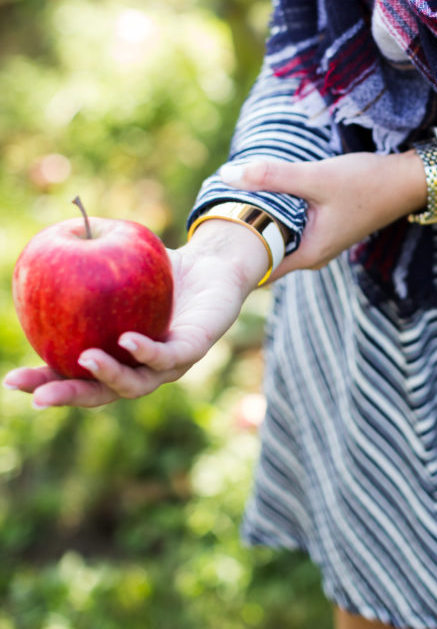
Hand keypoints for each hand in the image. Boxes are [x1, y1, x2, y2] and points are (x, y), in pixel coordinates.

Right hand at [3, 221, 269, 408]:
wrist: (214, 262)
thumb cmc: (161, 267)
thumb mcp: (118, 259)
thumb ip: (87, 255)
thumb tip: (48, 241)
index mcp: (116, 355)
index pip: (76, 376)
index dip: (44, 380)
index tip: (12, 380)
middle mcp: (140, 367)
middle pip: (101, 392)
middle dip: (70, 395)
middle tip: (39, 396)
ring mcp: (169, 363)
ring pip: (136, 383)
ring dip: (108, 376)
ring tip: (86, 360)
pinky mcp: (195, 347)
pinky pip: (169, 356)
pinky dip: (145, 351)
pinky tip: (126, 341)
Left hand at [219, 150, 429, 277]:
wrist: (408, 180)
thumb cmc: (367, 182)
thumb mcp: (317, 177)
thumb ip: (273, 176)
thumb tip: (228, 174)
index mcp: (308, 255)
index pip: (257, 269)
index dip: (231, 256)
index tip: (205, 236)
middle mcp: (312, 255)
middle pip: (264, 254)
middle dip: (239, 237)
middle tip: (208, 215)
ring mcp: (318, 242)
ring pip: (276, 238)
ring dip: (257, 222)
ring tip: (227, 203)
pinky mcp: (323, 227)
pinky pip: (288, 227)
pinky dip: (273, 214)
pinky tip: (259, 196)